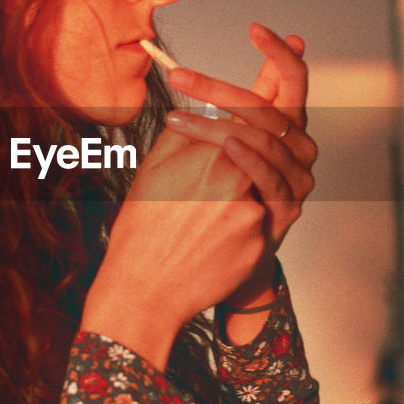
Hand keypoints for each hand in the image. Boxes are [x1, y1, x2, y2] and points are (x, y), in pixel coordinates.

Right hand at [80, 127, 267, 369]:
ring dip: (237, 198)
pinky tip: (208, 241)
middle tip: (211, 184)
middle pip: (251, 158)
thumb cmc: (143, 231)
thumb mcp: (153, 169)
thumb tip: (203, 113)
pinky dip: (237, 228)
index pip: (236, 128)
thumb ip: (184, 134)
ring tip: (202, 217)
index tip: (217, 143)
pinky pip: (256, 224)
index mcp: (212, 155)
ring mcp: (253, 214)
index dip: (227, 134)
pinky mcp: (260, 243)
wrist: (145, 289)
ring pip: (255, 191)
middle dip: (235, 168)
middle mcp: (239, 180)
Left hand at [164, 23, 316, 253]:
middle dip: (220, 89)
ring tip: (179, 120)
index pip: (293, 79)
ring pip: (264, 140)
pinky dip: (247, 159)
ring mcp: (297, 180)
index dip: (278, 53)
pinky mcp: (287, 210)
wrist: (227, 253)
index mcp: (289, 124)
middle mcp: (301, 148)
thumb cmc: (224, 189)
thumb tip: (235, 57)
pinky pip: (270, 178)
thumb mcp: (226, 138)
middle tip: (179, 76)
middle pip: (268, 108)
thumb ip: (239, 99)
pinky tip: (225, 146)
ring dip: (217, 125)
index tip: (254, 29)